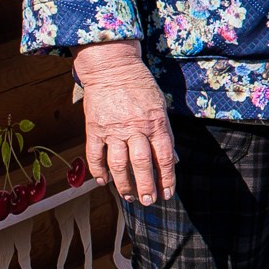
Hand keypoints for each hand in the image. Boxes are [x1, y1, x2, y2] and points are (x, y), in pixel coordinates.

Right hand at [76, 40, 175, 204]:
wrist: (112, 67)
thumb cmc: (140, 86)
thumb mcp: (160, 106)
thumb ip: (165, 134)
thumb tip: (173, 160)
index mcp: (155, 123)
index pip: (164, 157)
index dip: (167, 178)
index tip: (168, 193)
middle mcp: (135, 128)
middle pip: (142, 164)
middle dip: (146, 187)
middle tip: (147, 201)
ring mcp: (113, 129)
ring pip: (118, 164)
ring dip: (123, 183)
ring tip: (127, 196)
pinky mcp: (95, 128)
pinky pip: (95, 155)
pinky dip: (98, 171)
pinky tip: (103, 181)